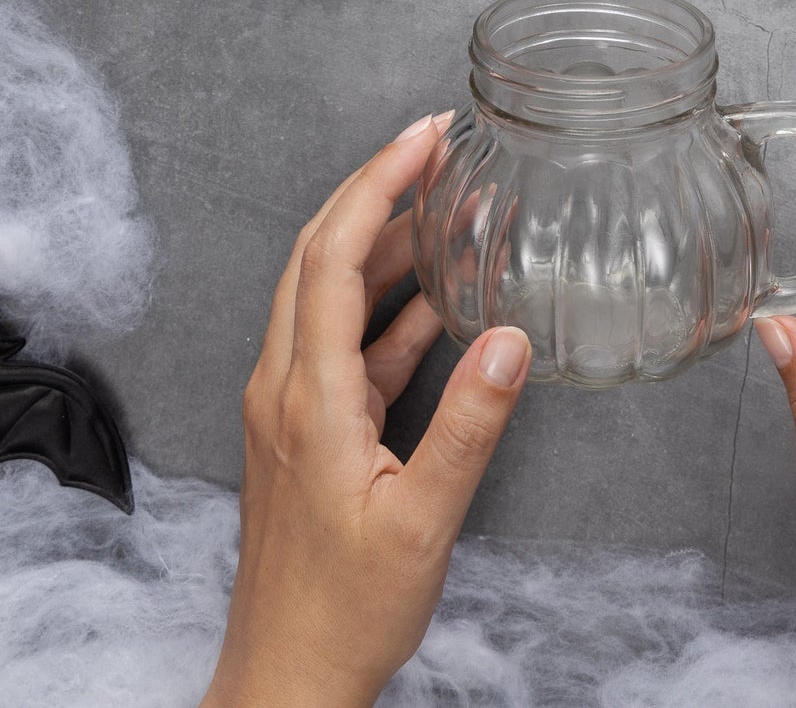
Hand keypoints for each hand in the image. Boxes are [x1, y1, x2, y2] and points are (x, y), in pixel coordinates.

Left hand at [201, 113, 531, 707]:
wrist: (288, 675)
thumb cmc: (345, 609)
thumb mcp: (423, 519)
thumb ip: (469, 425)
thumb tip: (510, 341)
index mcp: (306, 396)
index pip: (331, 256)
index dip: (376, 185)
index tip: (422, 140)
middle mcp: (284, 383)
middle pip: (318, 253)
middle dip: (375, 190)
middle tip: (434, 150)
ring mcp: (289, 402)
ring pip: (326, 290)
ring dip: (380, 241)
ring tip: (443, 208)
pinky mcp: (305, 424)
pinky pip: (342, 339)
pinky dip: (386, 303)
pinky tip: (434, 296)